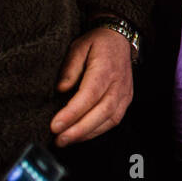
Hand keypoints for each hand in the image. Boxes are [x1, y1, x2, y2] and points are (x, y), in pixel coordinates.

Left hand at [51, 27, 133, 145]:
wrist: (120, 40)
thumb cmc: (97, 43)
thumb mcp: (78, 46)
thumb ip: (70, 67)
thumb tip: (61, 89)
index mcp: (105, 68)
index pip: (89, 95)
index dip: (72, 112)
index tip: (55, 125)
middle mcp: (118, 83)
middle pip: (101, 112)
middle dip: (79, 129)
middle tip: (59, 140)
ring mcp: (125, 93)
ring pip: (109, 120)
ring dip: (87, 133)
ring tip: (66, 140)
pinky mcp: (126, 100)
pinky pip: (113, 120)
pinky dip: (97, 131)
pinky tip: (81, 135)